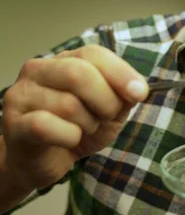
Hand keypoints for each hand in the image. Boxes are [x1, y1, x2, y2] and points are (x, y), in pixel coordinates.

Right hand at [2, 45, 148, 190]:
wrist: (44, 160)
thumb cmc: (75, 128)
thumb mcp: (109, 109)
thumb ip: (123, 95)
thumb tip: (138, 88)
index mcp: (64, 60)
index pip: (93, 54)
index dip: (120, 73)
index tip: (140, 93)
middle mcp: (38, 71)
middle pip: (79, 74)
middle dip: (105, 101)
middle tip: (106, 117)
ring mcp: (22, 96)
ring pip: (68, 104)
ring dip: (87, 124)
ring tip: (82, 130)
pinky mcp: (14, 124)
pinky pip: (47, 126)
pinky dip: (68, 137)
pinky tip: (68, 140)